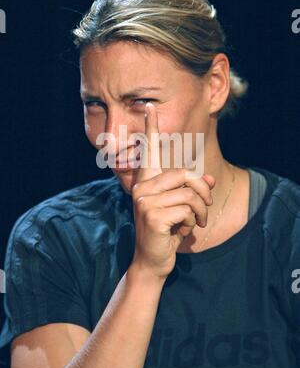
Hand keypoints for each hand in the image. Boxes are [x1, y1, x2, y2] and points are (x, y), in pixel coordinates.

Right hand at [131, 102, 215, 279]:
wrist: (152, 260)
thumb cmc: (166, 231)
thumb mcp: (180, 207)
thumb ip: (193, 190)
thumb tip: (210, 179)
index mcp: (147, 182)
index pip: (149, 151)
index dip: (151, 128)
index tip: (150, 106)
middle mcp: (142, 187)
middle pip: (185, 175)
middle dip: (203, 193)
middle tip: (204, 209)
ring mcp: (145, 201)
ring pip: (190, 194)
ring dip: (198, 212)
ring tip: (193, 223)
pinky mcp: (152, 215)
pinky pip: (187, 210)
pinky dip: (191, 223)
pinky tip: (181, 232)